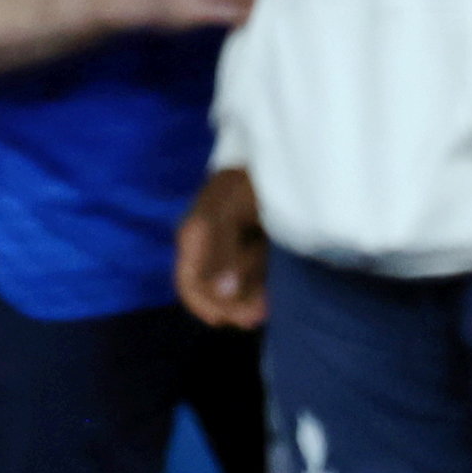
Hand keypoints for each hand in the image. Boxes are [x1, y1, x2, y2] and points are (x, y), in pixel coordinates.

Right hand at [174, 164, 267, 330]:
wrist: (282, 150)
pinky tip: (273, 290)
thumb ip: (222, 256)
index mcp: (194, 236)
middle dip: (233, 304)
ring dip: (248, 296)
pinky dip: (260, 282)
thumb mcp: (229, 217)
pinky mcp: (252, 236)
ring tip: (269, 307)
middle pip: (212, 286)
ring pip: (233, 280)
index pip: (189, 283)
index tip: (232, 321)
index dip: (206, 306)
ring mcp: (231, 240)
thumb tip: (220, 296)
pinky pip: (251, 269)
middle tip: (259, 317)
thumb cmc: (247, 181)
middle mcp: (208, 242)